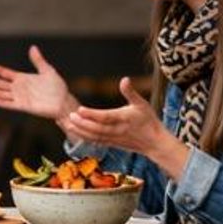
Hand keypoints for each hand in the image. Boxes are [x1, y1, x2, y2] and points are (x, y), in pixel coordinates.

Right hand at [0, 45, 78, 127]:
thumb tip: (32, 47)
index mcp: (22, 79)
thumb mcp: (47, 70)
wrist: (63, 102)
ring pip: (0, 93)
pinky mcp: (23, 106)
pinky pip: (8, 104)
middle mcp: (18, 88)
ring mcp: (19, 97)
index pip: (3, 73)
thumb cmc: (57, 88)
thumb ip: (38, 60)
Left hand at [65, 77, 189, 180]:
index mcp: (124, 118)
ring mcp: (114, 139)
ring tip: (68, 124)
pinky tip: (76, 132)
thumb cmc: (148, 121)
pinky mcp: (112, 144)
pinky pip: (96, 141)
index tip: (80, 109)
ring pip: (94, 137)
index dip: (92, 114)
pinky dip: (85, 137)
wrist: (154, 142)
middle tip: (70, 116)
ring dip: (80, 131)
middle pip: (97, 129)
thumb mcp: (142, 103)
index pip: (105, 117)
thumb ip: (130, 92)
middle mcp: (117, 130)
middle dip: (82, 123)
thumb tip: (124, 79)